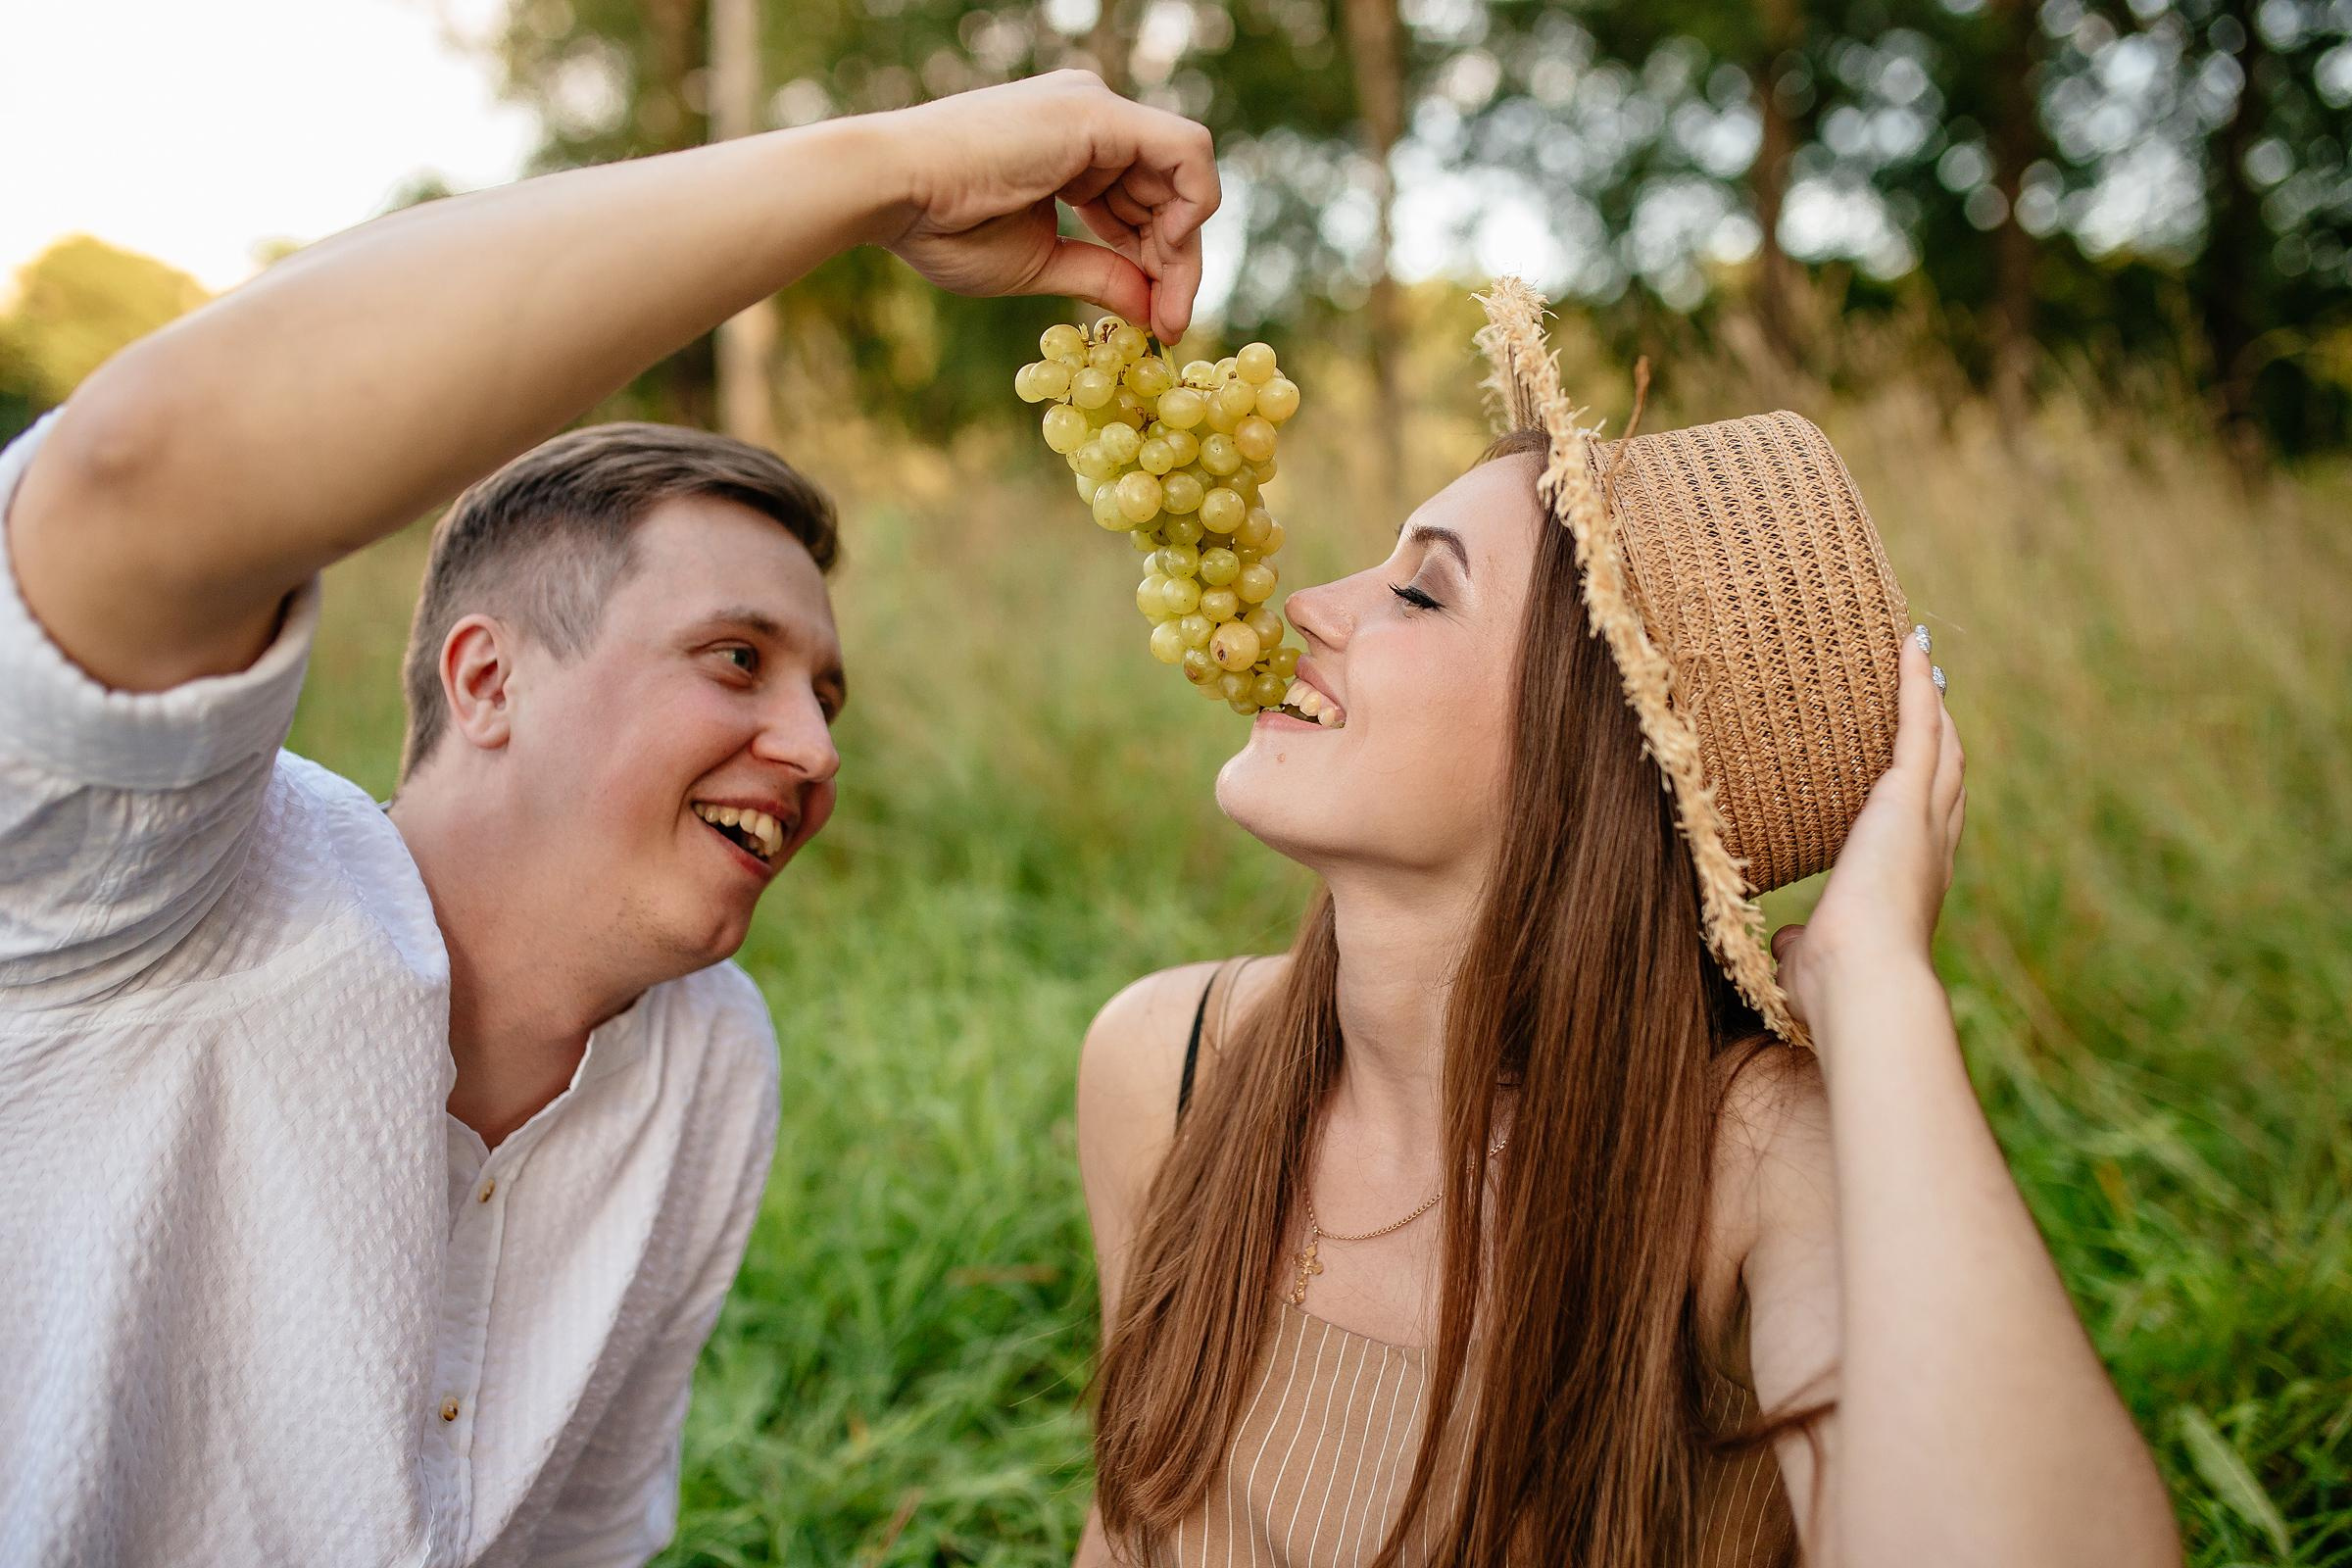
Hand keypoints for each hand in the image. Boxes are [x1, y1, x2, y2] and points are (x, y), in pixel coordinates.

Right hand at [867, 72, 1219, 342]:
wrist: (893, 193)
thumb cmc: (943, 228)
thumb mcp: (1040, 264)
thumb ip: (1102, 277)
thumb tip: (1155, 313)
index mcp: (1074, 147)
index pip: (1144, 202)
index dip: (1161, 263)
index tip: (1160, 322)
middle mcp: (1092, 118)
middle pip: (1170, 191)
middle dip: (1179, 263)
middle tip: (1169, 324)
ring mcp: (1098, 108)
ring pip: (1186, 174)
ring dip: (1185, 247)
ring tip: (1162, 302)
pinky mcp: (1102, 113)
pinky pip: (1187, 152)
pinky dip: (1192, 206)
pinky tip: (1166, 253)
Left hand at [1771, 630, 1964, 1034]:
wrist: (1862, 982)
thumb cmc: (1835, 988)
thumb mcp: (1814, 958)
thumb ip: (1803, 942)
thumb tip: (1788, 939)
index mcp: (1911, 885)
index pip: (1924, 827)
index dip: (1926, 793)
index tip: (1918, 766)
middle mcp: (1930, 849)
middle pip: (1945, 777)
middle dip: (1940, 737)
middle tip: (1930, 695)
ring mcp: (1922, 820)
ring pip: (1939, 748)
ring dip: (1931, 703)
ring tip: (1920, 665)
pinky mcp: (1905, 799)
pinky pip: (1916, 728)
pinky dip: (1915, 687)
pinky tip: (1911, 649)